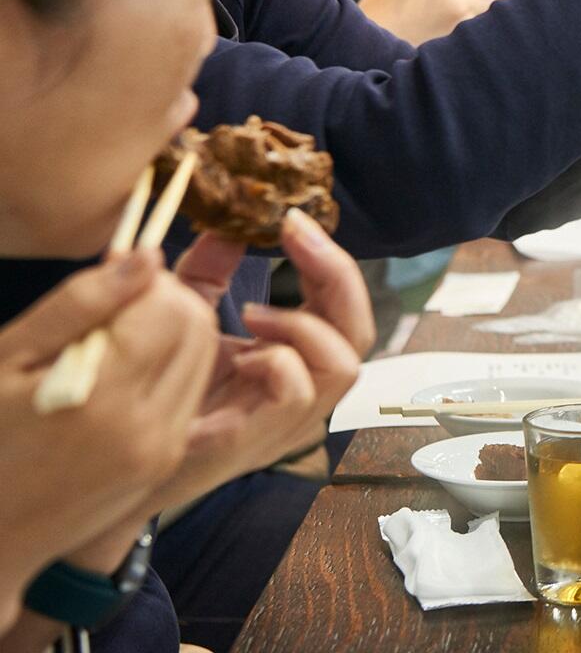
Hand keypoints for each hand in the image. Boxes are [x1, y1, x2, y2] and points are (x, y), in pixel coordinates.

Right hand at [0, 251, 216, 611]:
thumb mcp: (8, 358)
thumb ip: (81, 304)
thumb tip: (147, 257)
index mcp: (104, 397)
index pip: (170, 307)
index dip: (145, 281)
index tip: (112, 281)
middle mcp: (147, 426)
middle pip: (198, 329)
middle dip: (167, 302)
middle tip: (115, 307)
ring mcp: (162, 448)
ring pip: (205, 357)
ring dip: (175, 333)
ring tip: (115, 341)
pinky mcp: (166, 460)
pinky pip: (193, 392)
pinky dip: (172, 368)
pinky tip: (125, 373)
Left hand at [148, 211, 372, 510]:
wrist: (116, 462)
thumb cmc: (160, 391)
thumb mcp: (188, 317)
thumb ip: (207, 272)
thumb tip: (227, 224)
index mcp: (299, 361)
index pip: (346, 309)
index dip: (331, 261)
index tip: (294, 220)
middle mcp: (306, 394)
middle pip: (361, 331)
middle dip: (335, 272)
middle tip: (296, 234)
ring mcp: (287, 423)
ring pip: (344, 364)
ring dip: (303, 325)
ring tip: (254, 315)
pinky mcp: (256, 441)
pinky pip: (298, 392)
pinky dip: (277, 360)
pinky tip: (241, 355)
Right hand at [360, 0, 510, 43]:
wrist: (361, 46)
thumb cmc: (381, 4)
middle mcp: (460, 6)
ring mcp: (462, 32)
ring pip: (497, 20)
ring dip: (494, 16)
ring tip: (480, 13)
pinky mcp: (459, 53)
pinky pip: (484, 39)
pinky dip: (484, 34)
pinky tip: (473, 34)